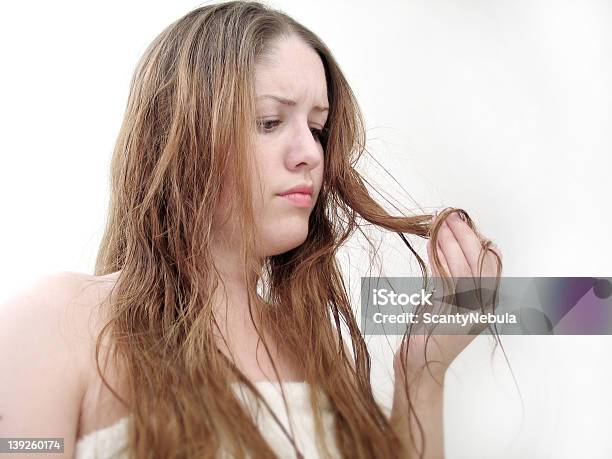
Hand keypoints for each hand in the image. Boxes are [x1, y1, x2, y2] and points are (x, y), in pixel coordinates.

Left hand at [393, 209, 502, 384]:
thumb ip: (449, 279)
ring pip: (466, 266)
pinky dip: (442, 255)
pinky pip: (450, 277)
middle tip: (450, 216)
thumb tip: (444, 245)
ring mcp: (470, 312)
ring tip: (441, 223)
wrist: (418, 368)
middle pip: (482, 261)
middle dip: (465, 235)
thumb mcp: (443, 303)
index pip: (490, 264)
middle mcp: (483, 308)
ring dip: (452, 240)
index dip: (477, 240)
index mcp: (486, 304)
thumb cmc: (427, 335)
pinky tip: (433, 242)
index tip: (460, 222)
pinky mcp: (452, 315)